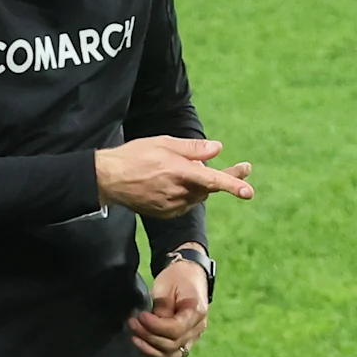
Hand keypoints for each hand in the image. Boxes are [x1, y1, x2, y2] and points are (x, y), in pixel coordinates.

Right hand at [96, 135, 254, 217]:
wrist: (108, 179)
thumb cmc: (134, 156)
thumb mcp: (163, 143)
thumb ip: (192, 148)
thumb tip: (218, 149)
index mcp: (178, 172)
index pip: (211, 180)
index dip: (232, 184)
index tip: (248, 192)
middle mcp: (177, 192)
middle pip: (210, 188)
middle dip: (225, 178)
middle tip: (243, 167)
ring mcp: (172, 206)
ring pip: (199, 196)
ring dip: (202, 184)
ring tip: (186, 169)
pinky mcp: (166, 214)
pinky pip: (187, 203)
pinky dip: (189, 193)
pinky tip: (174, 182)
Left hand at [129, 256, 210, 356]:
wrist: (189, 276)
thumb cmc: (177, 278)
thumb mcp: (167, 286)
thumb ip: (162, 308)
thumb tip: (153, 326)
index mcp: (197, 312)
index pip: (175, 329)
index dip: (155, 326)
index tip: (140, 316)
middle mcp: (198, 329)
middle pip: (172, 345)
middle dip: (148, 336)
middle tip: (132, 323)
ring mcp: (192, 339)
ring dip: (150, 351)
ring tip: (135, 337)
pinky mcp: (184, 344)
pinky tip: (141, 346)